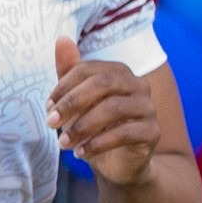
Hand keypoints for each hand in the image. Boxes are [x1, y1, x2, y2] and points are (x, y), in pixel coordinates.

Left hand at [49, 36, 159, 185]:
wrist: (117, 162)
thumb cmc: (93, 126)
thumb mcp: (76, 101)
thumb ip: (69, 72)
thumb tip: (61, 39)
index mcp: (117, 72)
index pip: (87, 69)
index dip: (63, 87)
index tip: (48, 107)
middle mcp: (137, 84)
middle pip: (102, 83)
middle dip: (71, 103)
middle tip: (51, 123)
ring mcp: (148, 107)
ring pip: (113, 108)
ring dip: (82, 127)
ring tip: (64, 144)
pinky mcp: (153, 131)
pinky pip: (125, 133)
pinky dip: (98, 143)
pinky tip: (81, 153)